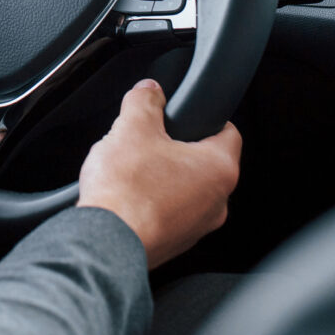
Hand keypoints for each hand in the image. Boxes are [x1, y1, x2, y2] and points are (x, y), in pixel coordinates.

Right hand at [77, 79, 241, 268]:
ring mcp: (197, 227)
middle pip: (205, 162)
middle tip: (150, 140)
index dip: (208, 117)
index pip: (229, 131)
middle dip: (178, 148)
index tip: (189, 113)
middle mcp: (217, 202)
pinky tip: (128, 196)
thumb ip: (144, 101)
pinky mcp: (175, 243)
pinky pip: (171, 214)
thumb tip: (149, 90)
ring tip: (134, 169)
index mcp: (218, 168)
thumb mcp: (132, 128)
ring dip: (165, 177)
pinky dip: (154, 203)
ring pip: (187, 190)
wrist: (105, 243)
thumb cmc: (126, 191)